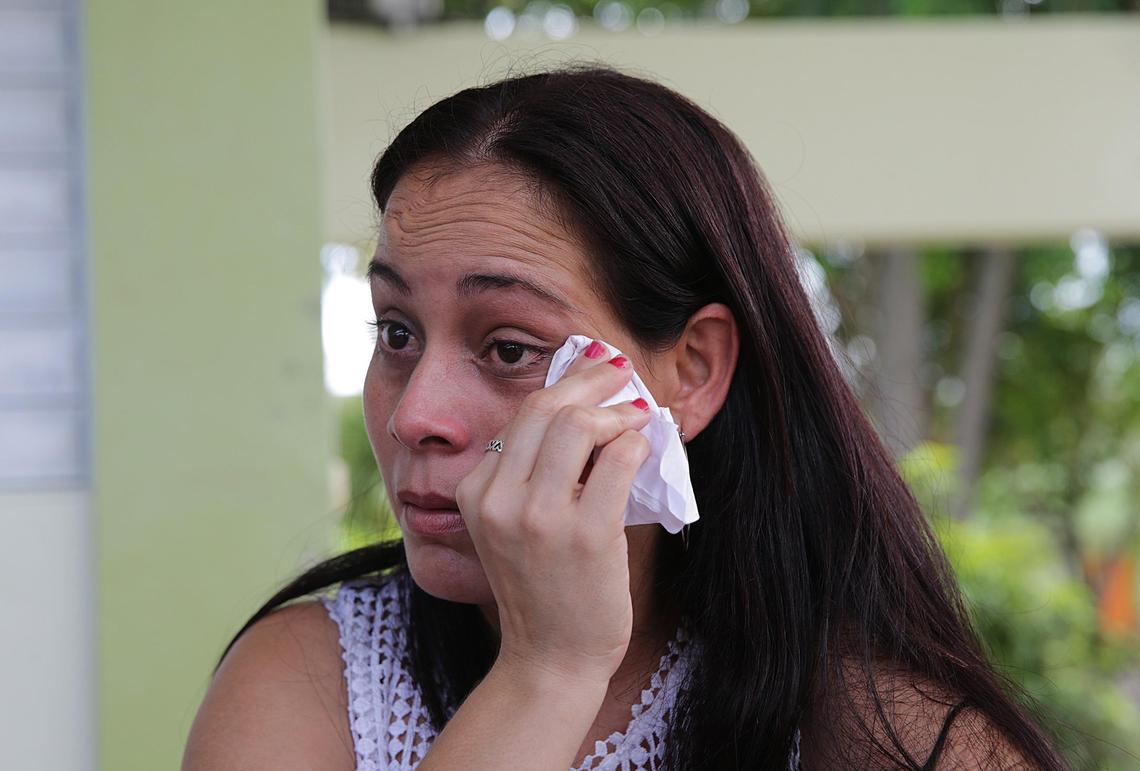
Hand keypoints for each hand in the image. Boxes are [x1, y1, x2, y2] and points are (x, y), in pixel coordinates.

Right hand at [455, 342, 651, 686]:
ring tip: (637, 415)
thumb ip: (529, 474)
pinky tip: (645, 446)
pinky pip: (618, 459)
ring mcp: (540, 518)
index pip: (521, 415)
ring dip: (617, 410)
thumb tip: (582, 409)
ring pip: (578, 424)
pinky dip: (637, 442)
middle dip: (590, 377)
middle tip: (619, 369)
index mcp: (475, 492)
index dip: (564, 384)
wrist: (550, 659)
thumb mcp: (509, 526)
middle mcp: (499, 500)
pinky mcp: (585, 536)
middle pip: (545, 407)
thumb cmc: (541, 589)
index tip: (591, 368)